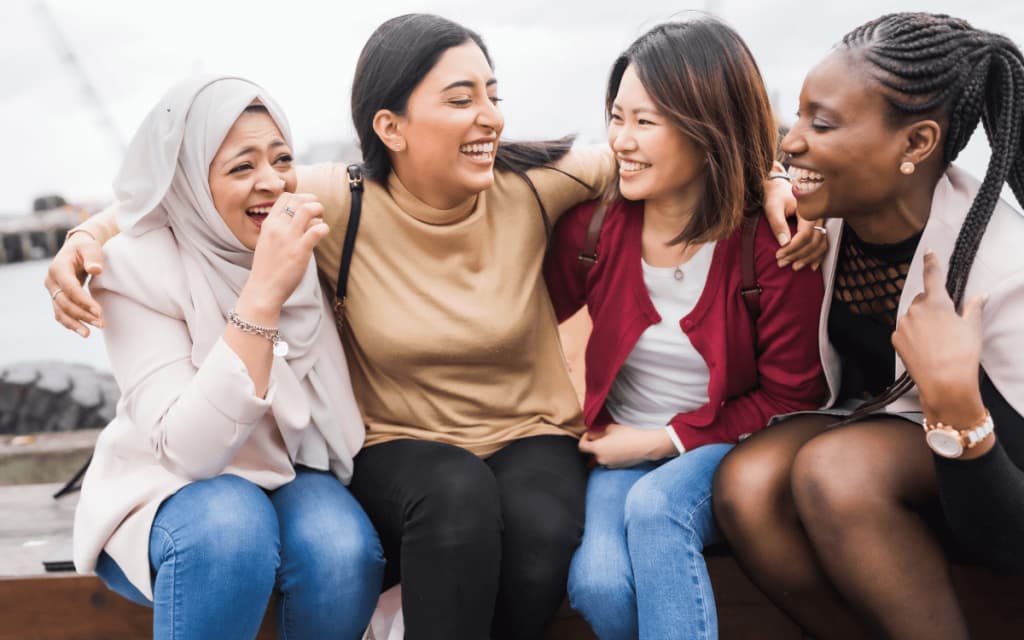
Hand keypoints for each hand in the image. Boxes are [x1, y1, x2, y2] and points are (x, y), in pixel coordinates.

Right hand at [45, 230, 104, 336]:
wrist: (77, 249)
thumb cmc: (86, 248)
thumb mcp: (91, 248)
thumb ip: (93, 258)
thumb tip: (96, 270)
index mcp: (58, 268)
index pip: (70, 289)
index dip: (84, 301)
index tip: (99, 312)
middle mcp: (51, 281)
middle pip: (65, 302)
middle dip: (82, 315)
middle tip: (101, 324)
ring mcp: (53, 290)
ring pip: (60, 311)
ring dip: (75, 323)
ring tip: (89, 334)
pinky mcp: (57, 297)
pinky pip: (60, 313)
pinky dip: (70, 323)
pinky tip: (82, 331)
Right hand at [241, 193, 328, 312]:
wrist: (263, 290)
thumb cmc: (267, 268)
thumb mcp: (267, 242)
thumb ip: (279, 229)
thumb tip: (298, 221)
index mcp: (268, 224)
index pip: (285, 197)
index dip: (300, 198)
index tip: (306, 206)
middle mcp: (278, 228)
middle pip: (298, 200)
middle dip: (313, 202)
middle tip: (318, 212)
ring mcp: (289, 238)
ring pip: (308, 209)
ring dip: (319, 211)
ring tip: (321, 220)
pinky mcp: (300, 251)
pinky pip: (317, 230)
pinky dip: (324, 228)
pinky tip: (323, 234)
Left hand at [578, 423, 676, 467]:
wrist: (645, 446)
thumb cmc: (628, 435)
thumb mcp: (611, 428)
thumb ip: (598, 432)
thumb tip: (592, 434)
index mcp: (598, 449)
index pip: (581, 447)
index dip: (584, 438)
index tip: (590, 434)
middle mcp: (601, 459)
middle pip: (591, 452)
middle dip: (595, 443)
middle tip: (603, 435)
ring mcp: (610, 465)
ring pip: (601, 456)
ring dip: (603, 449)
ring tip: (613, 441)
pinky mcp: (617, 467)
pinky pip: (609, 460)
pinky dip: (610, 455)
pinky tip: (620, 448)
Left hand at [762, 168, 827, 270]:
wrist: (780, 187)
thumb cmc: (775, 196)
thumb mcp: (772, 207)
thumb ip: (778, 224)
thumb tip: (784, 243)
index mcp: (809, 209)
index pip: (805, 234)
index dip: (793, 248)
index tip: (778, 255)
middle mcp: (819, 216)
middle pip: (814, 241)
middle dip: (798, 255)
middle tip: (782, 263)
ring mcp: (821, 221)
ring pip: (821, 244)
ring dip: (808, 258)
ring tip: (794, 267)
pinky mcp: (819, 226)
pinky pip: (823, 243)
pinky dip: (818, 256)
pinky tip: (812, 266)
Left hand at [892, 250, 984, 423]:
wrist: (944, 381)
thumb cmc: (962, 353)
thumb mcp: (972, 328)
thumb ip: (973, 308)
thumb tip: (980, 296)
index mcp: (936, 302)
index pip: (933, 276)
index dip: (931, 262)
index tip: (928, 252)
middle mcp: (915, 309)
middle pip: (922, 300)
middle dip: (931, 307)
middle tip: (946, 326)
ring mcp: (903, 324)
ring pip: (912, 316)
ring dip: (921, 322)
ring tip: (936, 342)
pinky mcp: (895, 339)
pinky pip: (904, 331)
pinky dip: (913, 336)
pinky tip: (925, 348)